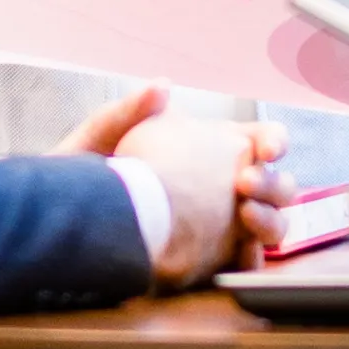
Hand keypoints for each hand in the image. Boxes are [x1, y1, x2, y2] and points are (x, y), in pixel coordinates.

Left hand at [70, 85, 285, 283]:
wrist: (70, 223)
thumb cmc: (87, 174)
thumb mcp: (102, 137)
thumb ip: (132, 110)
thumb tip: (162, 86)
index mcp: (211, 148)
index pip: (264, 139)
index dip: (275, 142)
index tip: (265, 149)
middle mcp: (226, 185)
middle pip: (278, 184)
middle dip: (272, 183)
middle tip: (243, 184)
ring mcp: (224, 225)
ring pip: (273, 224)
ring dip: (269, 220)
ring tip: (246, 218)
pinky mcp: (213, 260)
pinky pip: (246, 261)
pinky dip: (251, 259)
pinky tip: (241, 255)